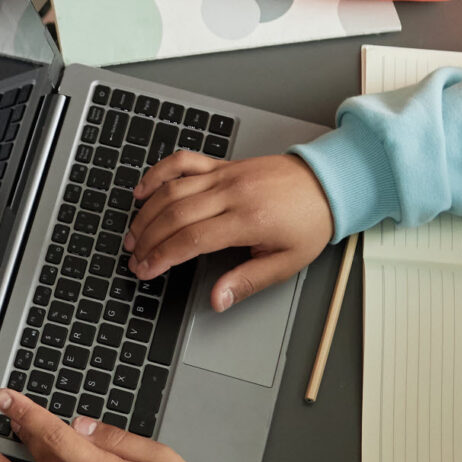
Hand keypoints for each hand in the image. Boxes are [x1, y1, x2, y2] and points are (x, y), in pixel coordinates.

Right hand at [127, 153, 333, 310]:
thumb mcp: (286, 263)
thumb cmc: (308, 222)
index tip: (145, 270)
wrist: (328, 184)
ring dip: (147, 213)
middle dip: (148, 239)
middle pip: (174, 215)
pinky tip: (143, 190)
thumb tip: (217, 300)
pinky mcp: (223, 164)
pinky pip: (183, 162)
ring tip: (134, 235)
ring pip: (172, 190)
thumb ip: (247, 282)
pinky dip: (158, 173)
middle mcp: (231, 193)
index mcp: (247, 220)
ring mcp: (225, 175)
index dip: (162, 256)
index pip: (191, 239)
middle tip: (135, 258)